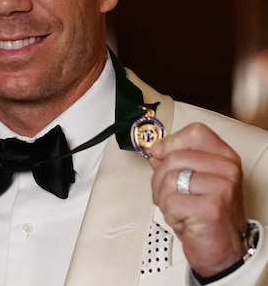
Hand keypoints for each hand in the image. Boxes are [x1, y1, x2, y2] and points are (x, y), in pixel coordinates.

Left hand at [148, 122, 246, 276]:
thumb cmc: (206, 214)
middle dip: (160, 177)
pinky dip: (168, 212)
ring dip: (163, 196)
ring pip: (168, 178)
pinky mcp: (209, 207)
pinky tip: (183, 218)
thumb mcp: (195, 181)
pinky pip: (169, 200)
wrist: (221, 249)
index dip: (171, 141)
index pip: (195, 132)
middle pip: (173, 157)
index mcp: (225, 157)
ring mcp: (220, 188)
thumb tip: (154, 149)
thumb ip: (175, 161)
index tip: (159, 153)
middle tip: (170, 194)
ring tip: (178, 208)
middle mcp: (227, 169)